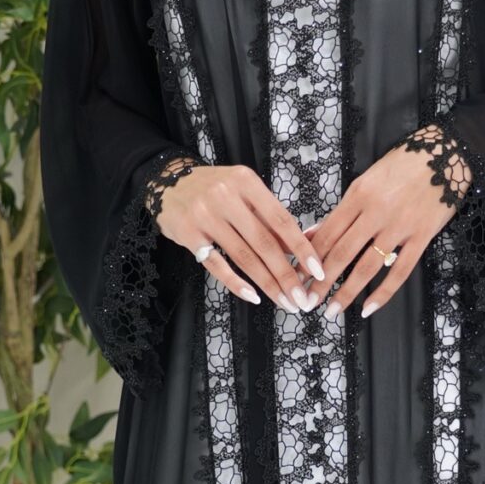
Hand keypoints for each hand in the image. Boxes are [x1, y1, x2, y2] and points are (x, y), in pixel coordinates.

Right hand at [143, 154, 328, 311]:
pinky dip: (236, 283)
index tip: (317, 271)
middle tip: (301, 298)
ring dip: (266, 284)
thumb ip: (270, 217)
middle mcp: (226, 197)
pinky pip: (216, 264)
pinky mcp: (188, 234)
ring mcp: (205, 216)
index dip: (301, 248)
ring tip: (283, 301)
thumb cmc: (214, 189)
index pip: (281, 220)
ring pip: (243, 256)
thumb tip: (304, 245)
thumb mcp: (244, 191)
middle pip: (264, 243)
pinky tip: (253, 296)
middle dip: (286, 275)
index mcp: (246, 183)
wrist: (167, 182)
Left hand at [302, 123, 473, 318]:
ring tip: (332, 310)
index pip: (326, 234)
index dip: (307, 259)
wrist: (445, 153)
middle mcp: (376, 213)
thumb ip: (342, 210)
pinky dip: (384, 292)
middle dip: (319, 282)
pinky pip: (400, 271)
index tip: (295, 277)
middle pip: (341, 254)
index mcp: (357, 196)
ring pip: (367, 266)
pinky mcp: (422, 237)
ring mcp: (400, 227)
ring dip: (346, 292)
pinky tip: (369, 308)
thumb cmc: (402, 165)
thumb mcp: (366, 181)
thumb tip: (314, 234)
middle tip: (305, 302)